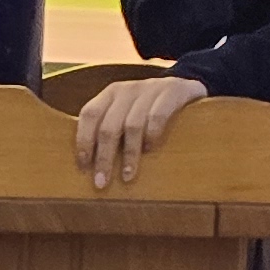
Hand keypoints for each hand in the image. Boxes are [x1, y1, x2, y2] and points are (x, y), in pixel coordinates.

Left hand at [72, 74, 210, 189]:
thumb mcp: (127, 112)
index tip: (83, 167)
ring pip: (132, 125)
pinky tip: (150, 151)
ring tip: (127, 176)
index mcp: (110, 94)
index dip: (83, 141)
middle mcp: (127, 89)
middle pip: (109, 126)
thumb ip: (110, 130)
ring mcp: (150, 89)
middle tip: (102, 182)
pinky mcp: (173, 92)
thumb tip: (89, 166)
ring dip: (129, 154)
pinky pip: (158, 116)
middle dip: (104, 157)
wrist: (186, 87)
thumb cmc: (150, 109)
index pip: (89, 114)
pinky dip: (152, 136)